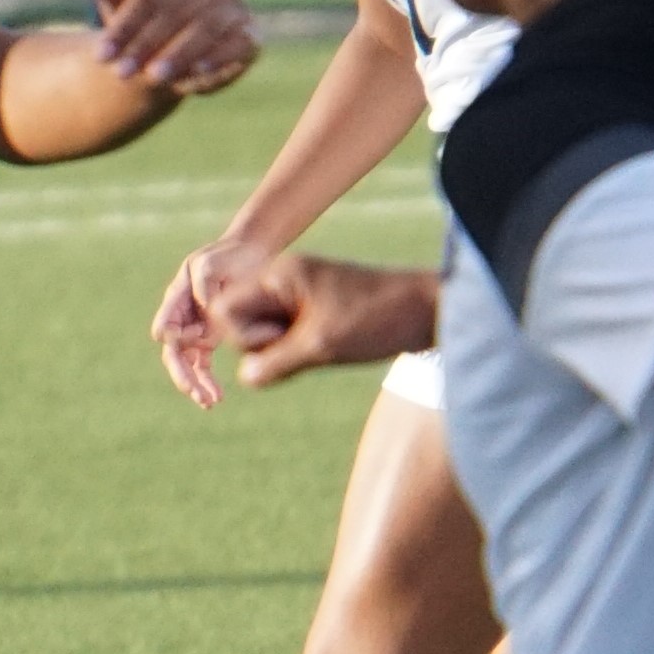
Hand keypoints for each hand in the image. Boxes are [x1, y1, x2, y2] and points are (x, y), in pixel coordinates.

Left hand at [86, 0, 258, 96]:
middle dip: (146, 45)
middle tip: (120, 73)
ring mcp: (234, 7)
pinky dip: (218, 59)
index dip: (124, 27)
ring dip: (179, 54)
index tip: (101, 55)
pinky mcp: (251, 36)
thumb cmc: (147, 29)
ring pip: (205, 28)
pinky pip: (237, 46)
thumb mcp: (123, 10)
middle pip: (175, 12)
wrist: (178, 55)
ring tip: (153, 78)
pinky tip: (197, 74)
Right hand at [153, 226, 282, 405]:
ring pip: (187, 364)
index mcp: (176, 298)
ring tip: (209, 402)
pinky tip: (216, 398)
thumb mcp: (213, 264)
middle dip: (183, 375)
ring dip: (195, 385)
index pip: (167, 326)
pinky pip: (202, 365)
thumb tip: (203, 315)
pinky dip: (206, 382)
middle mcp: (181, 317)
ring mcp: (194, 329)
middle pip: (173, 353)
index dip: (178, 338)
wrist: (248, 254)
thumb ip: (204, 287)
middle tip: (196, 392)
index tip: (199, 337)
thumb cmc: (228, 256)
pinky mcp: (209, 338)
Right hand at [227, 251, 436, 389]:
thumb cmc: (377, 319)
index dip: (240, 336)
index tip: (278, 341)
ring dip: (281, 353)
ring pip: (264, 336)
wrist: (429, 310)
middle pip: (241, 323)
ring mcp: (299, 297)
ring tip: (319, 349)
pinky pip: (286, 339)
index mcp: (279, 275)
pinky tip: (324, 352)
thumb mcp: (321, 345)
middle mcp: (284, 281)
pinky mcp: (315, 314)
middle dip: (262, 346)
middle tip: (304, 345)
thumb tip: (245, 379)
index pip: (224, 309)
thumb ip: (275, 363)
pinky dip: (296, 353)